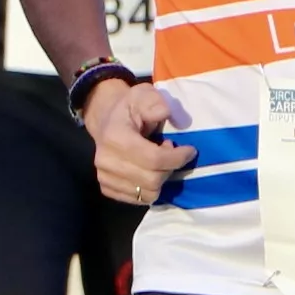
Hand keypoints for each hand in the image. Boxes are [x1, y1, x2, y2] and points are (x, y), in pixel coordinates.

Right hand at [86, 78, 194, 205]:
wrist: (105, 119)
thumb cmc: (129, 107)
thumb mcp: (143, 94)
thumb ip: (154, 102)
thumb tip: (164, 112)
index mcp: (115, 137)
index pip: (153, 159)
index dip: (177, 158)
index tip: (190, 150)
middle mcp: (106, 161)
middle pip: (152, 181)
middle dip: (169, 169)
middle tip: (171, 152)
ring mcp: (104, 177)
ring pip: (147, 194)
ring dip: (161, 180)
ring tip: (159, 162)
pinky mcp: (107, 188)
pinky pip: (138, 199)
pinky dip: (149, 188)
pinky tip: (148, 171)